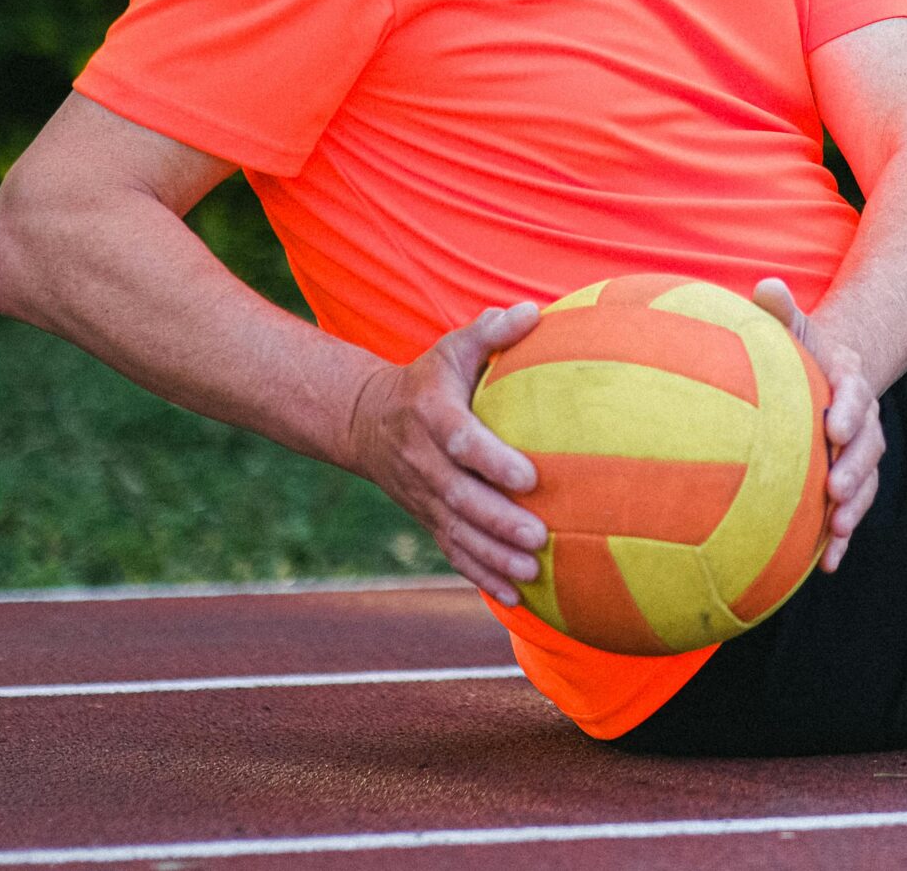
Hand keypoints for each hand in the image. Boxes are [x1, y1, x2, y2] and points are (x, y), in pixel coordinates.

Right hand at [345, 302, 545, 606]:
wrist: (366, 421)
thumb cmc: (430, 379)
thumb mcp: (452, 348)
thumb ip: (492, 332)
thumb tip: (535, 310)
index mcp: (432, 417)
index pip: (462, 441)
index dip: (492, 460)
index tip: (530, 476)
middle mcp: (423, 462)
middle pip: (460, 497)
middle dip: (498, 520)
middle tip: (539, 536)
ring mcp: (422, 496)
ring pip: (456, 532)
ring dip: (493, 556)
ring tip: (532, 573)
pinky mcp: (426, 518)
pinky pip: (452, 552)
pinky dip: (480, 575)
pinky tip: (513, 596)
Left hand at [749, 277, 882, 572]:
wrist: (824, 376)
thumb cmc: (798, 353)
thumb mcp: (793, 328)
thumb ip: (781, 311)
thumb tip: (766, 286)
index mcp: (849, 383)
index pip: (856, 395)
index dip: (850, 411)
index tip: (835, 427)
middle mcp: (863, 421)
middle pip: (868, 446)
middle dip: (855, 469)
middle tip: (835, 489)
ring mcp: (859, 454)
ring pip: (865, 483)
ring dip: (854, 509)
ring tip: (837, 531)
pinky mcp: (847, 483)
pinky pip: (850, 512)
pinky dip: (843, 538)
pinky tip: (826, 565)